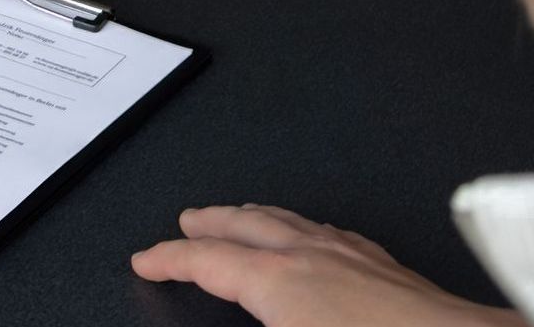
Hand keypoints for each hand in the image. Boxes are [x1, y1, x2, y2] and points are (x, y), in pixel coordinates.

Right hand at [131, 204, 520, 326]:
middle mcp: (309, 256)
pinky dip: (302, 227)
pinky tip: (314, 237)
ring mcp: (351, 254)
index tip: (146, 260)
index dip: (169, 260)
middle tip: (184, 222)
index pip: (207, 262)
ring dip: (252, 218)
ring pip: (287, 220)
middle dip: (208, 223)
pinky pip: (328, 231)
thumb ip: (256, 323)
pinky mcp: (387, 265)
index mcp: (279, 283)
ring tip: (238, 217)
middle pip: (243, 226)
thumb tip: (239, 303)